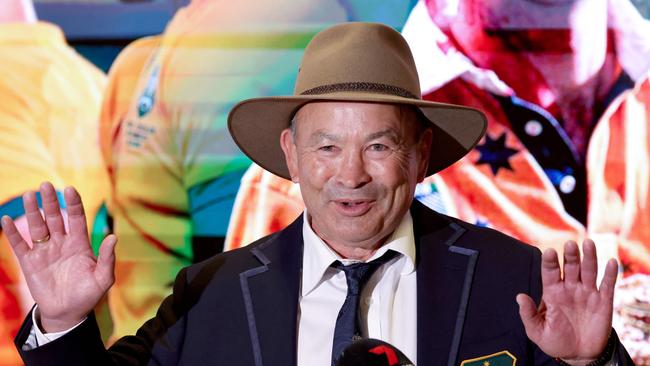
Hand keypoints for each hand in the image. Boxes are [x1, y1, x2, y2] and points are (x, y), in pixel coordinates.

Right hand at [1, 182, 116, 332]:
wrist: (68, 313)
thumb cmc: (88, 295)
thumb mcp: (103, 279)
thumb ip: (107, 258)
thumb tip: (112, 237)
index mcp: (80, 244)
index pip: (77, 218)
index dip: (74, 204)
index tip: (69, 189)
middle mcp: (62, 243)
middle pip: (56, 217)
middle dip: (51, 201)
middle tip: (45, 185)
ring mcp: (45, 251)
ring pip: (38, 227)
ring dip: (33, 211)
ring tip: (30, 195)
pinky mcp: (30, 263)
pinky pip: (20, 245)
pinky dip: (13, 233)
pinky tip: (7, 219)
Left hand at [516, 240, 617, 364]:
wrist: (578, 355)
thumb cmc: (555, 341)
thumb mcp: (537, 332)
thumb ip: (528, 314)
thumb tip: (519, 297)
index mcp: (552, 293)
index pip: (549, 272)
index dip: (549, 262)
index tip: (549, 252)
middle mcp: (570, 289)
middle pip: (570, 267)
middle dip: (570, 255)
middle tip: (570, 244)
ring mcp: (587, 293)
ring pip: (589, 271)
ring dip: (589, 257)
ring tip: (588, 243)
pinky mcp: (603, 302)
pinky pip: (607, 285)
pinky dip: (610, 274)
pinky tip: (611, 262)